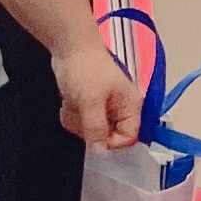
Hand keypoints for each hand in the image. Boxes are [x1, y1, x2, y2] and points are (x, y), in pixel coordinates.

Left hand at [51, 38, 141, 152]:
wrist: (70, 47)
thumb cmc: (86, 69)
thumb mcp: (90, 101)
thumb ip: (96, 128)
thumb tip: (100, 152)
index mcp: (131, 106)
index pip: (129, 137)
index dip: (112, 141)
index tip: (94, 137)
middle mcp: (121, 109)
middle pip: (108, 136)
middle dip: (89, 128)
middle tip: (80, 112)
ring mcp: (105, 108)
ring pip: (92, 131)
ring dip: (77, 121)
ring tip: (73, 104)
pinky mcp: (90, 105)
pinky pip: (82, 123)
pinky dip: (72, 116)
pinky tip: (69, 103)